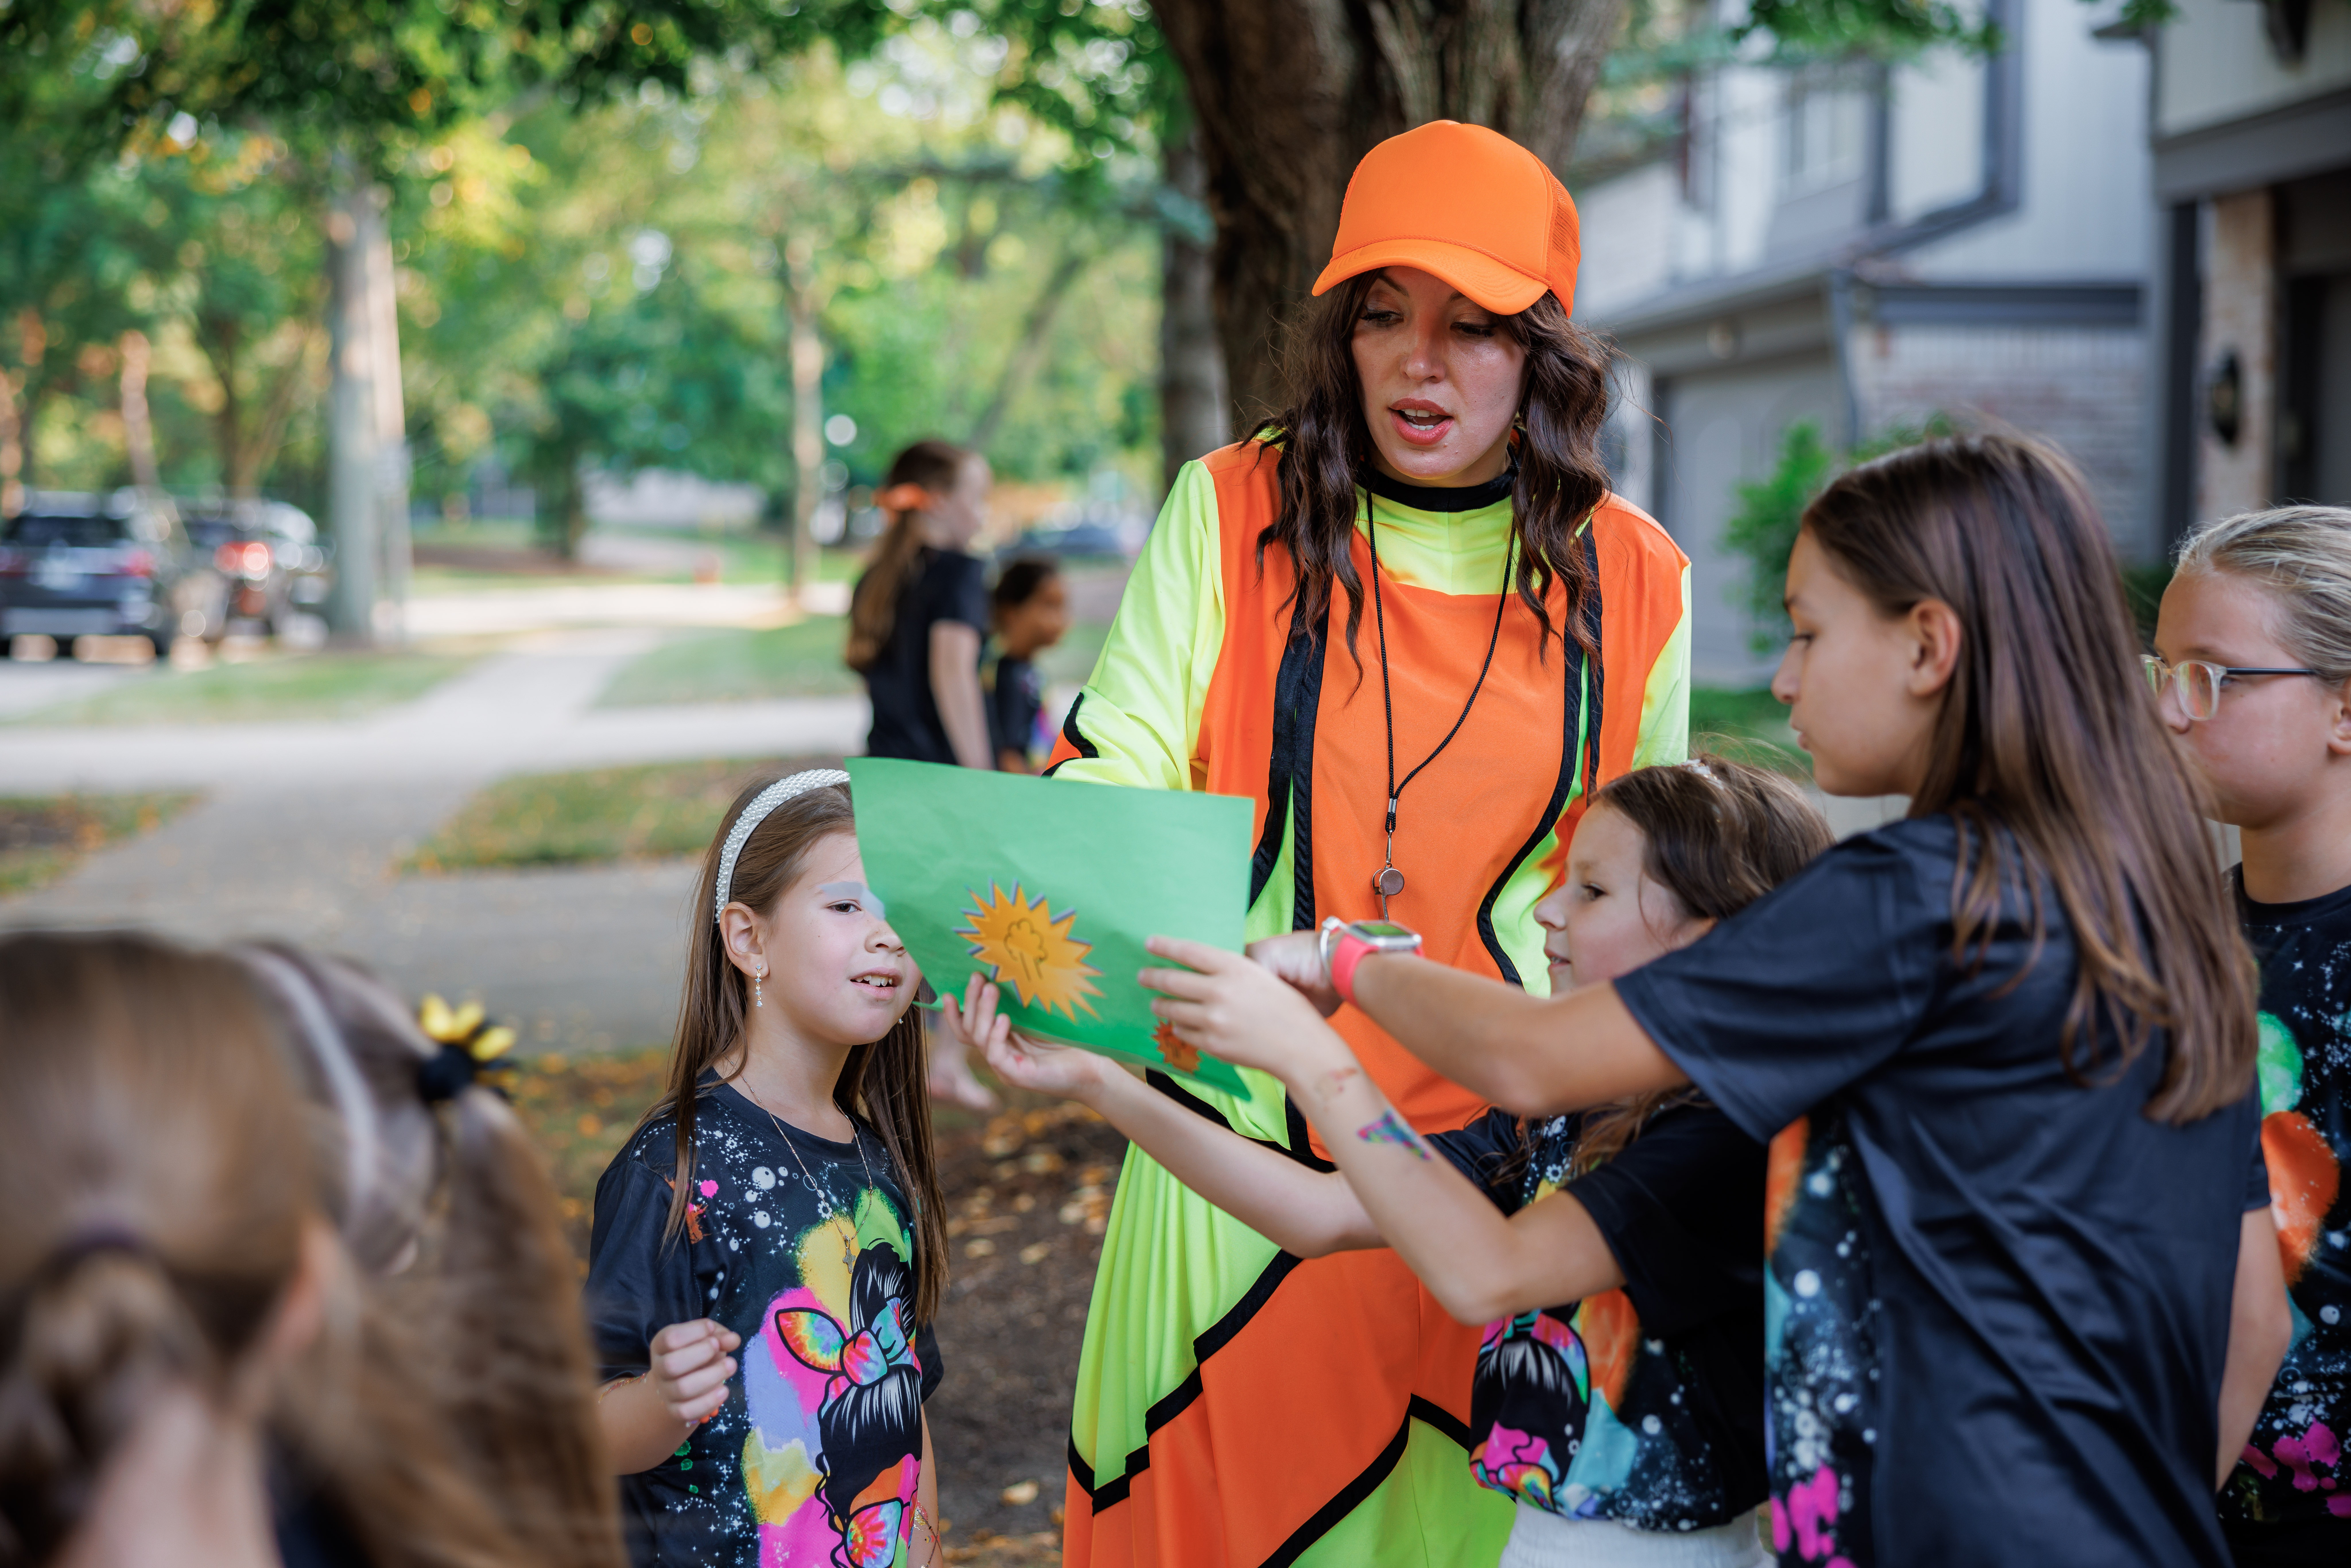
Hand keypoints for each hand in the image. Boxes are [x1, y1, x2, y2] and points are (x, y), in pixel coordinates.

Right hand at [648, 1318, 740, 1424]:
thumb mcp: (708, 1337)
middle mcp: (659, 1368)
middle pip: (671, 1365)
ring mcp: (666, 1391)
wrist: (683, 1380)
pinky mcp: (675, 1410)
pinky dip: (709, 1401)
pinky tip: (724, 1390)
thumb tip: (733, 1339)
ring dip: (712, 1376)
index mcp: (661, 1345)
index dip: (692, 1332)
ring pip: (682, 1389)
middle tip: (718, 1346)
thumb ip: (720, 1335)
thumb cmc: (697, 1351)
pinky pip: (688, 1411)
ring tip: (731, 1365)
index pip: (669, 1338)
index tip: (710, 1328)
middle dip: (700, 1353)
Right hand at [949, 974, 1111, 1099]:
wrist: (1093, 1069)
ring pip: (980, 1039)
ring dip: (983, 1011)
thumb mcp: (1040, 1018)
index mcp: (1001, 1041)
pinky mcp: (1018, 1076)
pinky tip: (1004, 1019)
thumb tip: (1007, 970)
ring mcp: (1006, 1067)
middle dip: (970, 1002)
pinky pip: (996, 1055)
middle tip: (977, 977)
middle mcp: (999, 1055)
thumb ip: (1022, 1004)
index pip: (967, 1028)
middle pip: (969, 1030)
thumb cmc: (1069, 1041)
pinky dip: (996, 1035)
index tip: (950, 990)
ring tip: (991, 988)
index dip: (955, 1012)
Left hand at [1141, 935, 1354, 1081]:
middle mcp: (1220, 992)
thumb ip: (1229, 970)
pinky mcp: (1212, 1045)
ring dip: (1160, 1004)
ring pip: (1172, 1009)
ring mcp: (1214, 1020)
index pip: (1189, 951)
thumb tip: (1198, 967)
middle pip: (1172, 980)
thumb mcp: (1260, 976)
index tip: (1149, 943)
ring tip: (1156, 1002)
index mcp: (1235, 968)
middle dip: (1152, 976)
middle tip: (1142, 975)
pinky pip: (1183, 1033)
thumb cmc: (1286, 1008)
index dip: (1165, 946)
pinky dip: (1178, 1027)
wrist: (1301, 1047)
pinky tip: (1178, 1024)